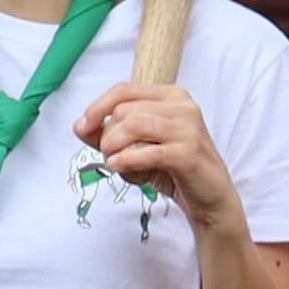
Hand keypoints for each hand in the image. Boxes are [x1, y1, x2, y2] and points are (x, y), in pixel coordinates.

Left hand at [76, 78, 233, 233]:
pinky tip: (118, 168)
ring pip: (133, 125)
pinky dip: (125, 160)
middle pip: (125, 110)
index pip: (124, 90)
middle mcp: (183, 106)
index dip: (97, 106)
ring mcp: (188, 128)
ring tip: (114, 162)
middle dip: (108, 135)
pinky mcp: (189, 154)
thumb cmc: (173, 169)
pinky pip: (146, 152)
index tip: (83, 126)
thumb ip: (110, 134)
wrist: (209, 199)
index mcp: (172, 96)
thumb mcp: (139, 147)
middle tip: (109, 155)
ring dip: (114, 146)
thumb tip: (79, 125)